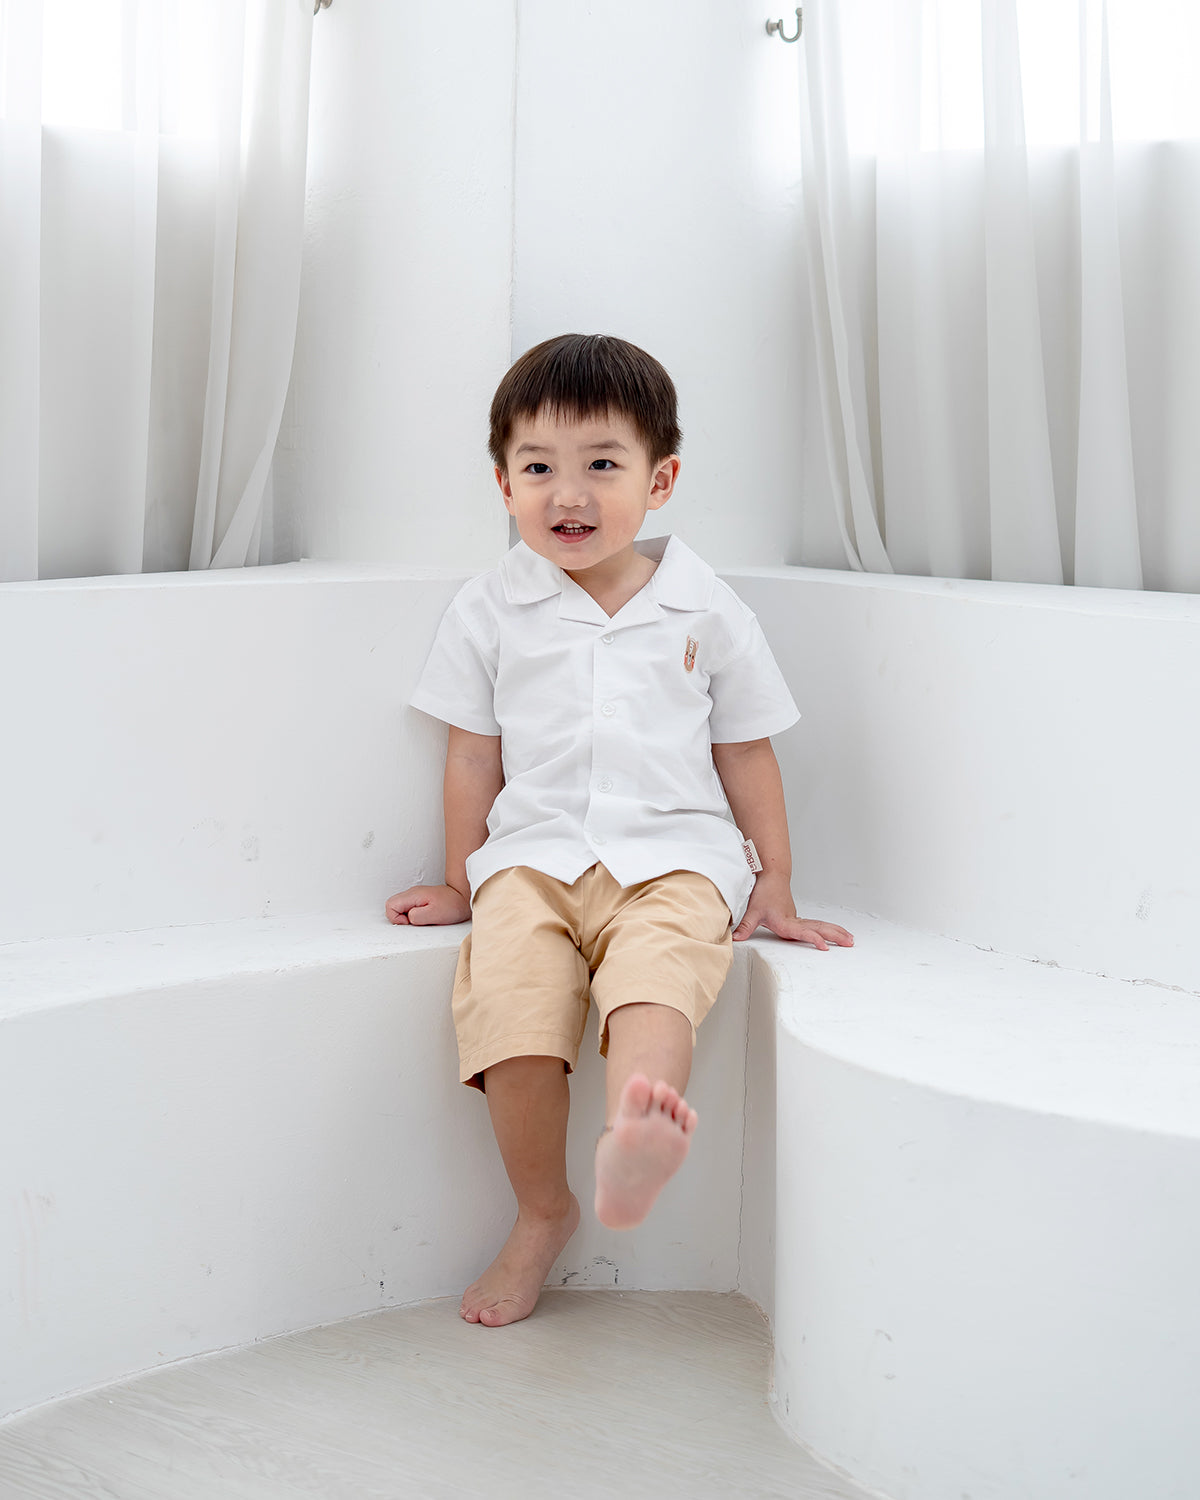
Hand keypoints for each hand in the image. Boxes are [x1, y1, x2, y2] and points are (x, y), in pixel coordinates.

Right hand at [385, 883, 470, 925]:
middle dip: (400, 919)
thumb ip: (417, 916)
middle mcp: (412, 894)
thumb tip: (407, 919)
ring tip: (423, 920)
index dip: (396, 919)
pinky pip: (409, 909)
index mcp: (413, 895)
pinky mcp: (420, 901)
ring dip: (407, 918)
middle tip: (416, 922)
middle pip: (392, 906)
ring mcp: (415, 897)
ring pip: (400, 909)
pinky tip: (426, 917)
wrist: (464, 897)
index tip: (410, 923)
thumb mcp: (435, 914)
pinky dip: (414, 916)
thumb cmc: (453, 904)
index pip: (390, 905)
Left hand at [732, 872, 854, 948]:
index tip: (824, 946)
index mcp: (786, 922)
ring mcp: (799, 919)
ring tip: (850, 940)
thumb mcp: (753, 912)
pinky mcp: (799, 919)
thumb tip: (735, 938)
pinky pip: (818, 924)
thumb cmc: (764, 893)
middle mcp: (795, 921)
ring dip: (836, 932)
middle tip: (849, 942)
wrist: (772, 876)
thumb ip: (745, 927)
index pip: (802, 932)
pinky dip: (830, 929)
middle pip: (819, 928)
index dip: (813, 939)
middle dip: (834, 936)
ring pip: (821, 926)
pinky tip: (838, 935)